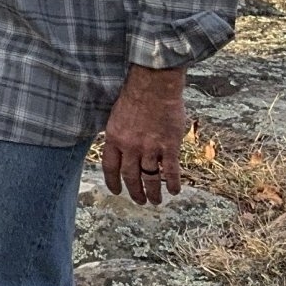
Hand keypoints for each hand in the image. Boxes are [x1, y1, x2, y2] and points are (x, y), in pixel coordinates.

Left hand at [99, 65, 187, 205]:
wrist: (154, 84)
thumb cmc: (135, 94)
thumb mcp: (116, 115)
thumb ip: (118, 134)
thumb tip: (118, 148)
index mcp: (114, 138)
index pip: (110, 167)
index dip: (113, 182)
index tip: (117, 191)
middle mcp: (130, 147)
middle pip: (130, 177)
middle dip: (135, 192)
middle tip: (140, 201)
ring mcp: (150, 148)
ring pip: (150, 178)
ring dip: (153, 193)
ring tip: (156, 201)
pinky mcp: (169, 146)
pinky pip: (170, 171)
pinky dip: (172, 183)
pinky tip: (174, 191)